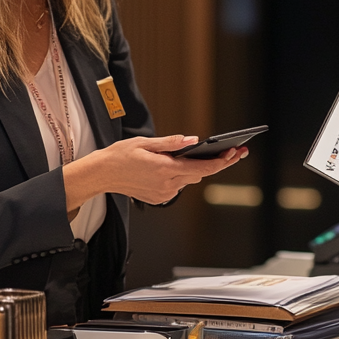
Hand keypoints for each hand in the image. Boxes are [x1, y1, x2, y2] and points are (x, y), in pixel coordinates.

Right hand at [63, 135, 245, 209]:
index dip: (221, 162)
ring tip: (212, 155)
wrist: (102, 174)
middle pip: (200, 174)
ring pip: (189, 180)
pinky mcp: (159, 198)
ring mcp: (164, 193)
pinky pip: (178, 185)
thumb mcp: (146, 142)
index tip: (235, 154)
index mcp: (165, 169)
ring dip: (197, 168)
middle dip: (218, 163)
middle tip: (236, 152)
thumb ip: (172, 143)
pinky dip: (182, 175)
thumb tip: (194, 141)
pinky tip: (181, 165)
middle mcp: (167, 184)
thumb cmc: (121, 155)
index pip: (202, 168)